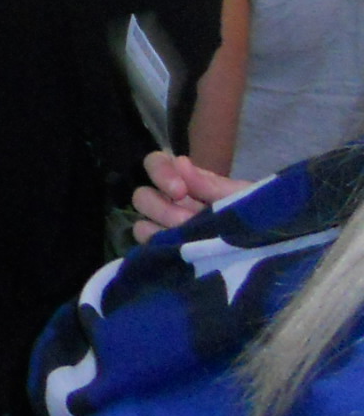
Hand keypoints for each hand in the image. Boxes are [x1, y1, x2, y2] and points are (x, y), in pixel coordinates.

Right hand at [131, 150, 251, 241]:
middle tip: (187, 221)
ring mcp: (168, 229)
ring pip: (141, 224)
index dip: (160, 173)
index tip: (180, 190)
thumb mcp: (241, 197)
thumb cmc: (258, 217)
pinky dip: (158, 247)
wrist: (273, 250)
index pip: (156, 163)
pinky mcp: (169, 252)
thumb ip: (212, 184)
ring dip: (159, 230)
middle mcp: (171, 203)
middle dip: (162, 208)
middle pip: (142, 197)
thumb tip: (182, 163)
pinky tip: (177, 251)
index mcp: (187, 182)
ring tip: (185, 239)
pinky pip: (149, 248)